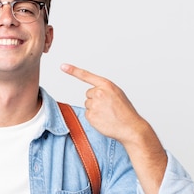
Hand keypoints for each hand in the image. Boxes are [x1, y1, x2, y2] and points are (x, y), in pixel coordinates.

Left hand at [60, 63, 166, 193]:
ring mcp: (94, 104)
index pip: (86, 76)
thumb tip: (94, 93)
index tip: (63, 66)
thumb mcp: (117, 94)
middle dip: (96, 100)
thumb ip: (105, 90)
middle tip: (108, 107)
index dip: (73, 71)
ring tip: (107, 114)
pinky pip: (88, 114)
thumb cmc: (125, 112)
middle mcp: (99, 93)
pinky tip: (104, 120)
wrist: (130, 127)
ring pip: (88, 104)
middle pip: (89, 94)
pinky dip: (94, 118)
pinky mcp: (90, 115)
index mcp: (107, 85)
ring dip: (95, 109)